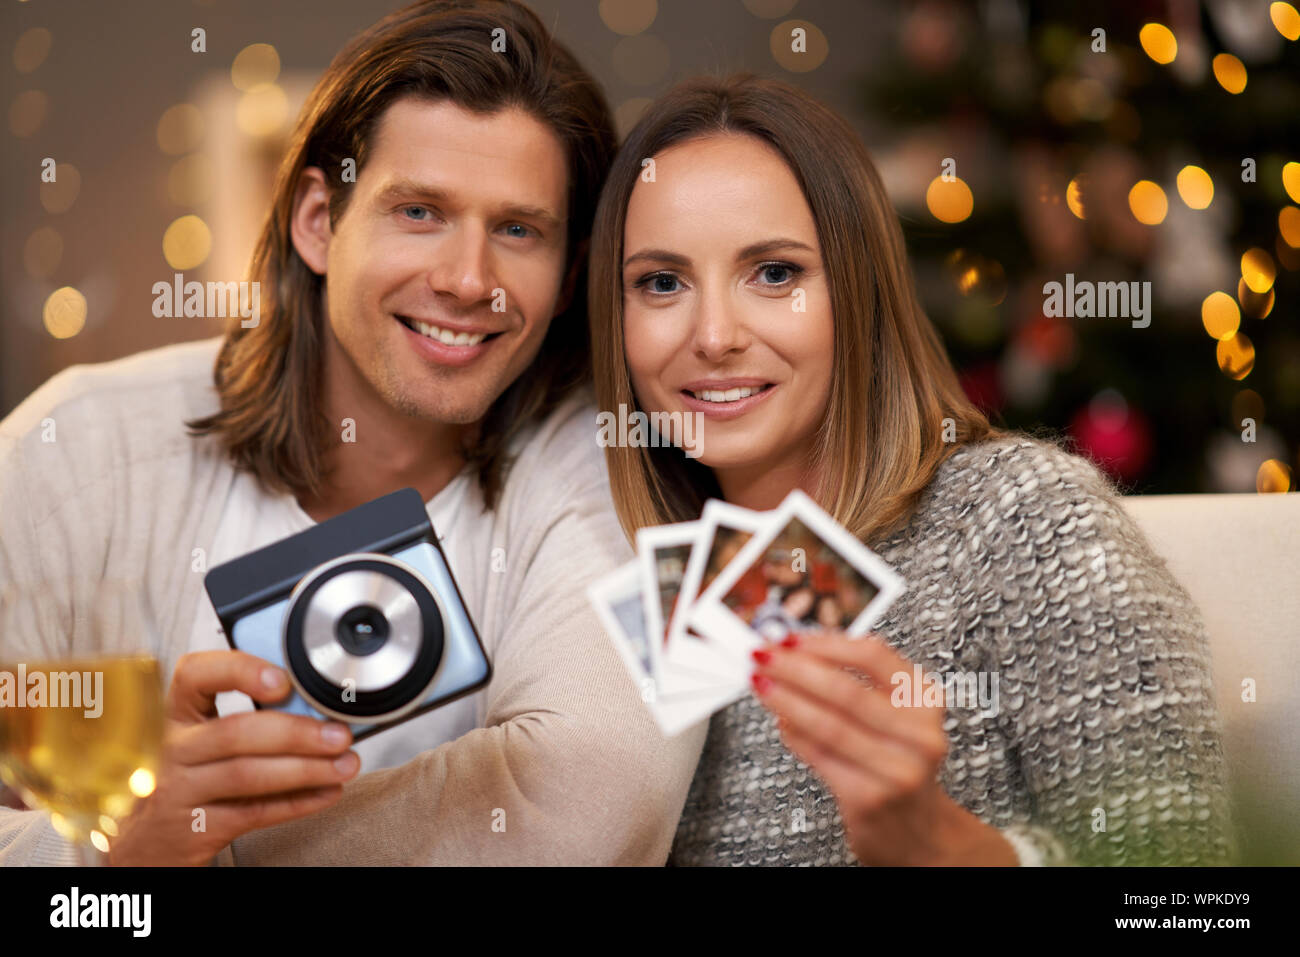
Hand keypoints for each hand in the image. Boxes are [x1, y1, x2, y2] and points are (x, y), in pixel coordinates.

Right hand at [106, 650, 360, 865]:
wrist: (139, 844)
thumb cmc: (179, 778)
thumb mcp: (194, 739)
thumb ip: (238, 718)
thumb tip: (313, 709)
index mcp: (172, 713)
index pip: (195, 674)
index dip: (240, 670)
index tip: (282, 679)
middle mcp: (168, 748)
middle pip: (236, 732)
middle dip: (297, 732)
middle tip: (339, 734)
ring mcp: (177, 790)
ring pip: (247, 775)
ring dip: (306, 769)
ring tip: (344, 764)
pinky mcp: (192, 829)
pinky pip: (253, 813)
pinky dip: (297, 802)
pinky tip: (326, 792)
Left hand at [750, 631, 1016, 865]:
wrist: (919, 832)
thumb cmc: (898, 765)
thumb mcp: (893, 718)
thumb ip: (854, 685)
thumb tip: (794, 655)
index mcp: (924, 700)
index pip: (873, 656)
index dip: (825, 642)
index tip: (789, 637)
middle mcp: (918, 732)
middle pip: (845, 688)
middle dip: (794, 668)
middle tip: (762, 655)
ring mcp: (898, 767)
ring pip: (829, 723)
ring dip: (785, 698)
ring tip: (761, 683)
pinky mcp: (870, 796)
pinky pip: (820, 755)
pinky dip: (794, 734)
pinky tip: (780, 721)